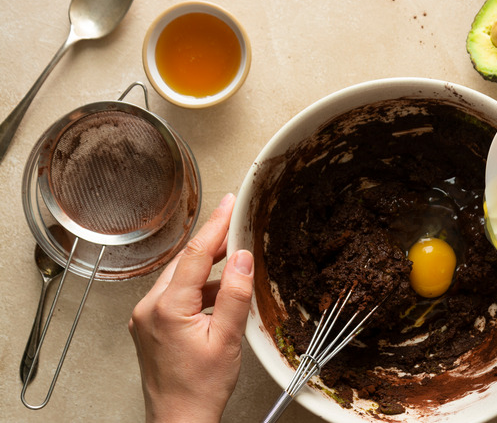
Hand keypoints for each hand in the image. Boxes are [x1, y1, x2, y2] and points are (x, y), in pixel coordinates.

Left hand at [128, 193, 254, 422]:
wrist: (180, 421)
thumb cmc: (200, 389)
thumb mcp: (227, 340)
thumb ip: (234, 295)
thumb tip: (242, 258)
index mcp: (166, 308)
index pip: (194, 254)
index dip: (216, 225)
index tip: (230, 203)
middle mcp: (150, 308)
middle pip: (184, 261)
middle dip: (212, 241)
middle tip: (236, 222)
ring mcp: (147, 317)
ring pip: (180, 277)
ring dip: (206, 266)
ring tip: (234, 258)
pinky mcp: (151, 326)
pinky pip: (176, 294)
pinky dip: (198, 287)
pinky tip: (219, 291)